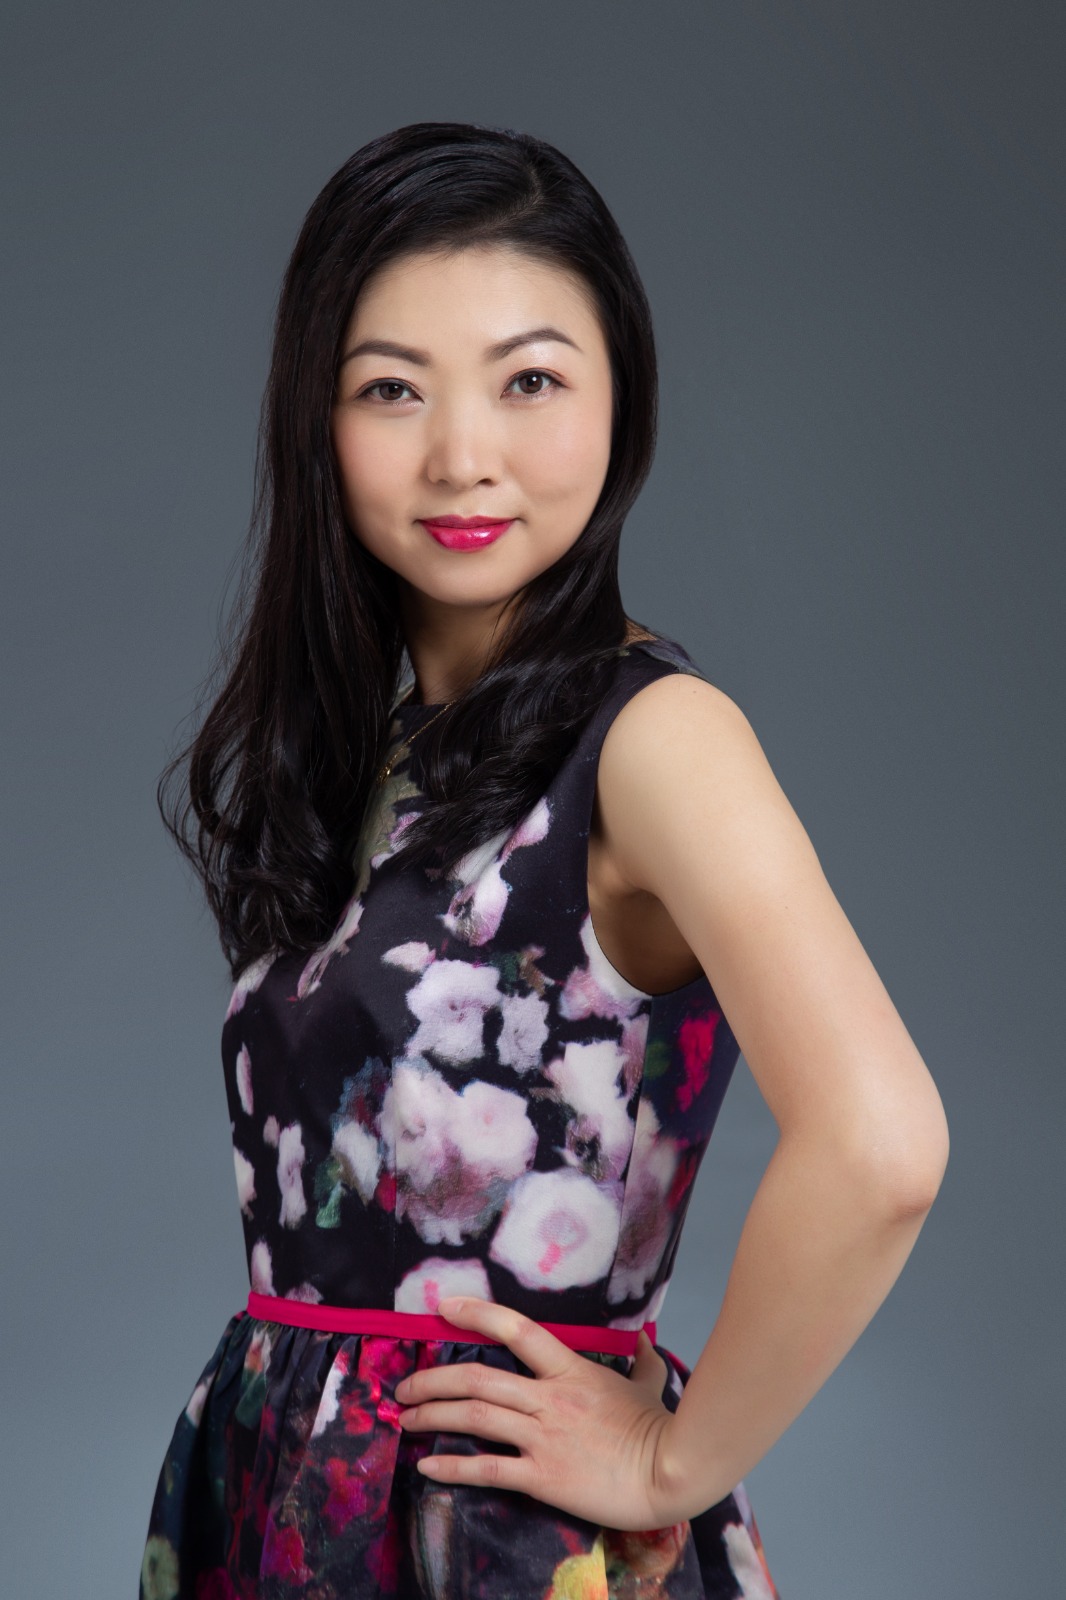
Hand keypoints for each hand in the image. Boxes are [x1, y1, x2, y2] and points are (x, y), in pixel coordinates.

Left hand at [393, 1295, 685, 1531]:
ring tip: (405, 1419)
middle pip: (478, 1377)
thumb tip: (645, 1340)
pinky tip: (427, 1464)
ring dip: (432, 1415)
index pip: (516, 1329)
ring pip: (475, 1416)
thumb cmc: (659, 1429)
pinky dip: (453, 1465)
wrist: (669, 1474)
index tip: (442, 1307)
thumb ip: (641, 1362)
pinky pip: (488, 1468)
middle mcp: (549, 1398)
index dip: (476, 1314)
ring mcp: (544, 1436)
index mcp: (570, 1370)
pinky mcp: (543, 1476)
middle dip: (432, 1379)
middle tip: (404, 1387)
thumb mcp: (649, 1385)